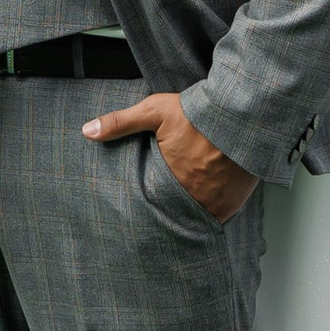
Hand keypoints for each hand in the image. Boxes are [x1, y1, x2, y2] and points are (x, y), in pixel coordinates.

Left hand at [80, 88, 256, 222]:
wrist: (243, 114)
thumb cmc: (197, 113)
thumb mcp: (154, 112)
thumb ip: (120, 123)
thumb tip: (86, 131)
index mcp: (170, 183)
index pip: (153, 207)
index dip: (150, 206)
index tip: (147, 206)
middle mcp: (194, 199)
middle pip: (176, 215)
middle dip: (170, 213)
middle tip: (164, 211)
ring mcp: (217, 204)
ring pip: (198, 218)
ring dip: (193, 214)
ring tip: (186, 209)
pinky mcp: (236, 202)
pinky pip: (220, 215)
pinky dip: (214, 211)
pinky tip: (209, 201)